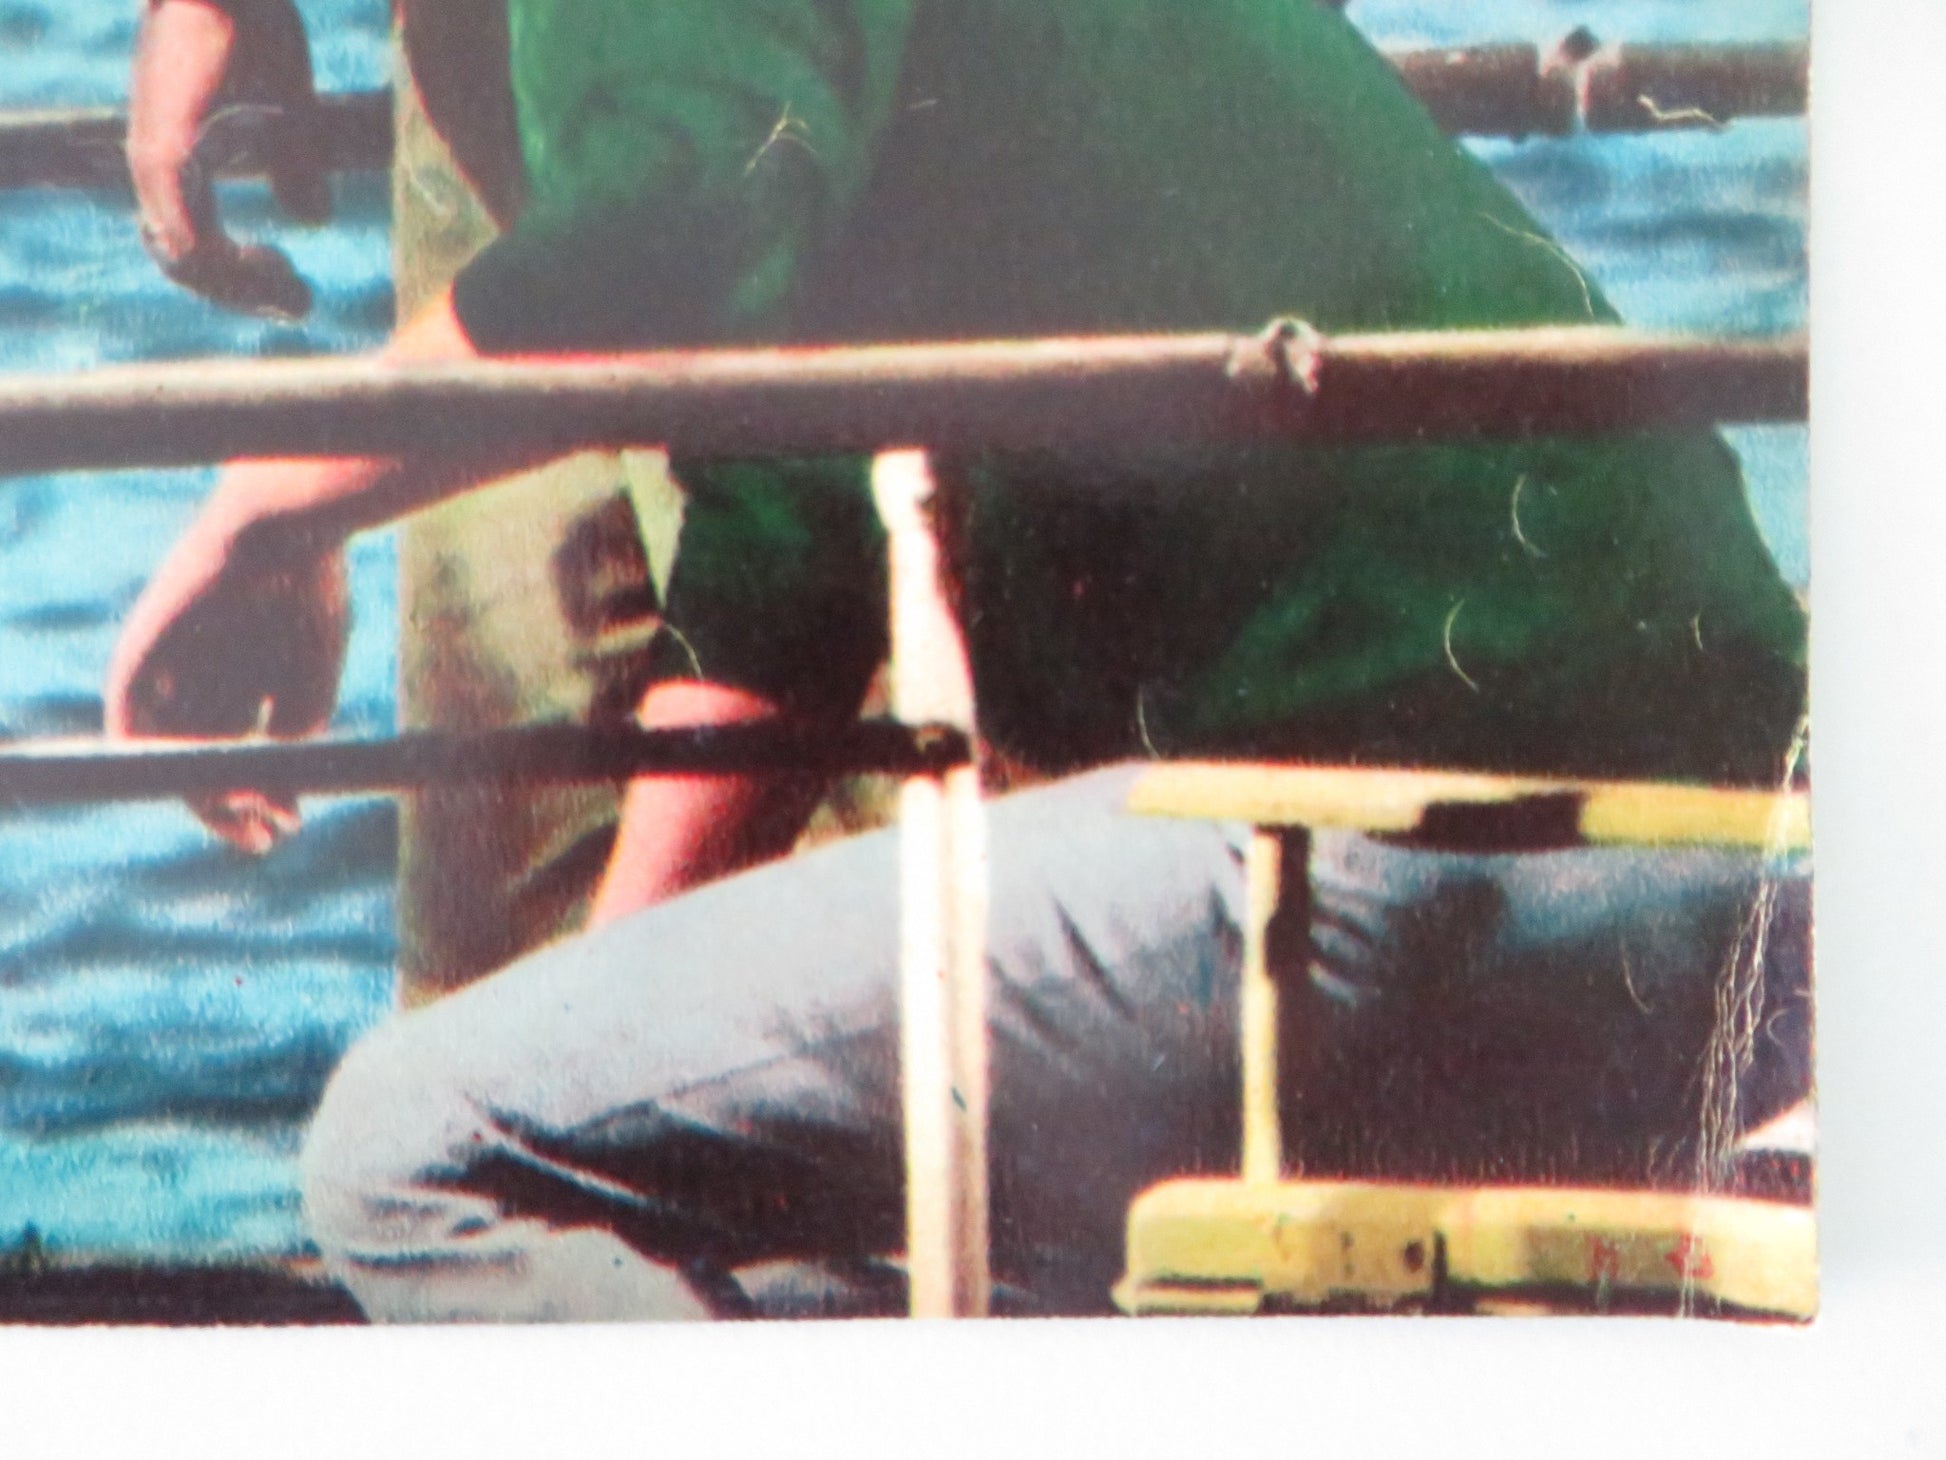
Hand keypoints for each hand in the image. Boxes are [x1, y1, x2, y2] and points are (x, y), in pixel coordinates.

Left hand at [105, 498, 348, 853]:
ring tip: (246, 818)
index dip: (256, 801)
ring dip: (201, 797)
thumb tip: (279, 807)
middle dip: (233, 808)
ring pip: (169, 754)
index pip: (234, 758)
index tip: (284, 832)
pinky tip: (206, 785)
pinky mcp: (137, 658)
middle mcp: (197, 681)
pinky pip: (133, 726)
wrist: (282, 532)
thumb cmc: (309, 599)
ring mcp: (164, 670)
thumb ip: (288, 747)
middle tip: (268, 839)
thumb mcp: (306, 689)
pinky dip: (162, 763)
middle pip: (202, 765)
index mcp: (240, 681)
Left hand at [127, 0, 327, 318]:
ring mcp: (155, 163)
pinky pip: (192, 241)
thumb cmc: (254, 33)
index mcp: (174, 163)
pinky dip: (232, 267)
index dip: (243, 280)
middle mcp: (153, 169)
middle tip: (300, 301)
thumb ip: (297, 170)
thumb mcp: (288, 116)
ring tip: (291, 284)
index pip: (194, 250)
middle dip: (249, 296)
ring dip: (243, 288)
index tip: (295, 280)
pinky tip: (273, 261)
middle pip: (189, 269)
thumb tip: (312, 219)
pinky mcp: (167, 156)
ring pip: (188, 263)